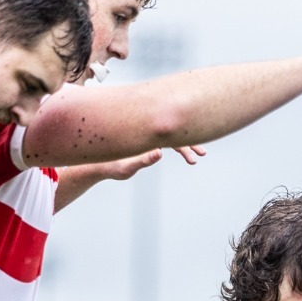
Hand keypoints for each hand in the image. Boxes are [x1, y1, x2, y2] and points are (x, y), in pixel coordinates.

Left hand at [75, 146, 205, 181]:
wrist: (100, 165)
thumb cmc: (112, 167)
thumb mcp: (126, 168)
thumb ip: (143, 160)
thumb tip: (159, 153)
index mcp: (144, 136)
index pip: (169, 135)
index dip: (184, 141)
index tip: (196, 149)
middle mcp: (147, 132)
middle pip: (173, 133)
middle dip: (189, 143)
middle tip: (201, 155)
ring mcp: (148, 137)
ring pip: (172, 136)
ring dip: (185, 146)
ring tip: (196, 159)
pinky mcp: (147, 141)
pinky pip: (166, 140)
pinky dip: (177, 146)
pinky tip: (186, 153)